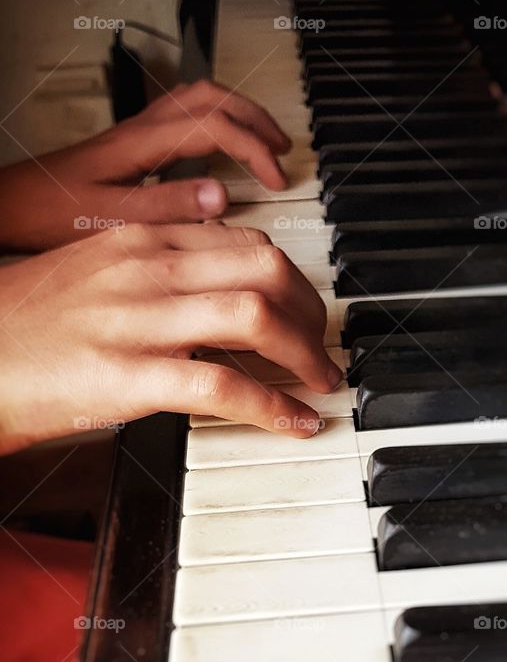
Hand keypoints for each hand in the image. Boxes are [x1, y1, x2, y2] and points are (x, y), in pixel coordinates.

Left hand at [0, 81, 291, 251]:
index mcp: (140, 144)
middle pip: (211, 98)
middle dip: (255, 119)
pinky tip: (219, 154)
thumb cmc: (49, 213)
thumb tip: (220, 197)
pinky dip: (214, 127)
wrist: (9, 206)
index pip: (214, 126)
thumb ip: (167, 207)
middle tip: (282, 149)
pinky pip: (183, 118)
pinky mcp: (130, 147)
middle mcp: (140, 131)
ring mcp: (135, 135)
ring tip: (262, 142)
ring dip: (236, 115)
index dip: (253, 148)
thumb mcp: (112, 218)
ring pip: (197, 101)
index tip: (275, 177)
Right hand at [0, 222, 338, 454]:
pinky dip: (274, 407)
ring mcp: (139, 322)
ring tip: (321, 380)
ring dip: (306, 352)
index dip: (289, 276)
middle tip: (322, 345)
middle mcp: (146, 270)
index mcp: (138, 242)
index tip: (303, 306)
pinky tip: (296, 421)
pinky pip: (224, 386)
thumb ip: (153, 275)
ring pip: (256, 316)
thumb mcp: (93, 276)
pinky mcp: (131, 377)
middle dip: (311, 310)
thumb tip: (212, 293)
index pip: (241, 241)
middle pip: (264, 268)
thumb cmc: (25, 328)